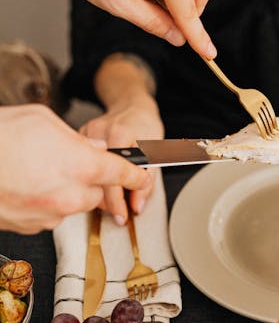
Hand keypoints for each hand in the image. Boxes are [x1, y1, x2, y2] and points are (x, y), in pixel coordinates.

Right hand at [0, 105, 150, 233]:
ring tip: (34, 169)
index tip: (143, 174)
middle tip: (66, 161)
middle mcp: (69, 196)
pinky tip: (23, 183)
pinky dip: (43, 201)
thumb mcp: (41, 120)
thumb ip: (75, 137)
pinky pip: (48, 214)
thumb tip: (91, 148)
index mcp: (80, 166)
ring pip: (71, 205)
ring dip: (63, 190)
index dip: (136, 172)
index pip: (122, 172)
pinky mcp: (31, 227)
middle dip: (89, 180)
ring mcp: (49, 215)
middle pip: (97, 193)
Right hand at [80, 93, 163, 222]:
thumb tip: (137, 206)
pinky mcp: (77, 138)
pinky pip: (80, 165)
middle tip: (119, 212)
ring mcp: (84, 134)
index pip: (113, 175)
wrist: (131, 106)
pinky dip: (90, 178)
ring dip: (98, 191)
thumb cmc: (145, 126)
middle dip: (106, 201)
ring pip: (84, 173)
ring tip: (112, 200)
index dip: (117, 201)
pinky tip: (100, 183)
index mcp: (120, 132)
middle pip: (95, 177)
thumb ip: (147, 180)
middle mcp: (98, 132)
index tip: (122, 216)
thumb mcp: (156, 151)